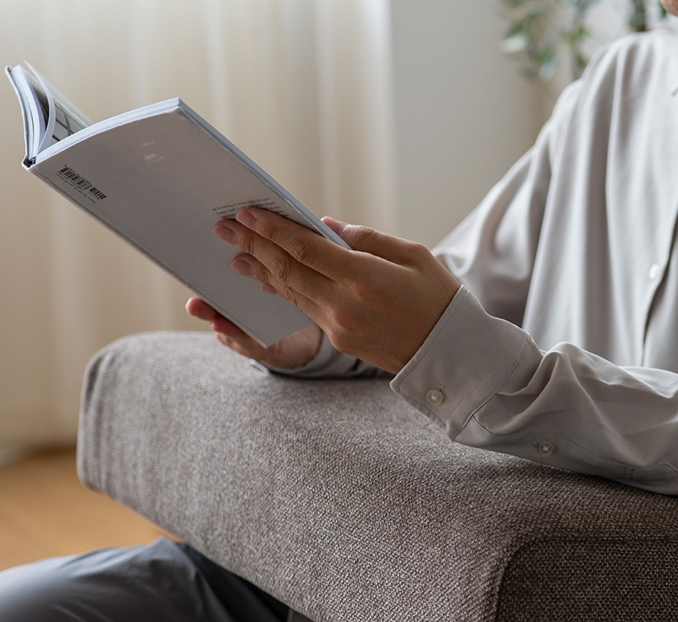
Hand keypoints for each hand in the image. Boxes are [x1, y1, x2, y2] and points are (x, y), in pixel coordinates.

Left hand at [212, 209, 459, 374]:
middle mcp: (345, 304)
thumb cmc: (439, 298)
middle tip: (226, 227)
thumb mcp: (414, 256)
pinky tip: (266, 279)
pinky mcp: (340, 339)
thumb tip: (327, 227)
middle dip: (255, 245)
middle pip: (288, 270)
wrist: (450, 352)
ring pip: (290, 291)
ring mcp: (339, 326)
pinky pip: (304, 309)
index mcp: (365, 278)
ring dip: (261, 269)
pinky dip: (283, 290)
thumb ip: (367, 239)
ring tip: (236, 252)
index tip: (248, 212)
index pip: (306, 248)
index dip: (273, 229)